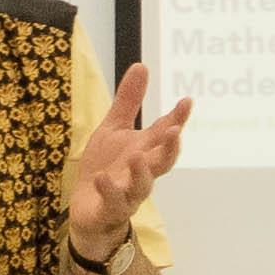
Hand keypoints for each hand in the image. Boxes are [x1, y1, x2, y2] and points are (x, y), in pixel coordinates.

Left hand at [63, 65, 192, 265]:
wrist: (88, 208)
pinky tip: (102, 178)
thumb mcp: (113, 129)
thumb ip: (128, 101)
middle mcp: (143, 172)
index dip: (177, 118)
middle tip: (173, 131)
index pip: (165, 134)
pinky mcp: (110, 209)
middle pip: (162, 162)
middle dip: (169, 148)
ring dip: (142, 172)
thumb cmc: (106, 167)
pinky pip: (113, 201)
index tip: (187, 101)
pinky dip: (109, 190)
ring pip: (142, 185)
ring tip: (138, 155)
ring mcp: (128, 192)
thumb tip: (142, 65)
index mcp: (146, 151)